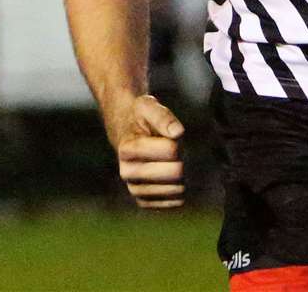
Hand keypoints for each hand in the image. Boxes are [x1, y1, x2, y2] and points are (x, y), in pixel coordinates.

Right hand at [109, 94, 185, 208]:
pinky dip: (180, 187)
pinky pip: (176, 201)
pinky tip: (170, 175)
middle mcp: (127, 173)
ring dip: (182, 173)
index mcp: (127, 149)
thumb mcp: (148, 106)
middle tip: (172, 148)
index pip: (172, 150)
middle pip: (177, 172)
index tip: (168, 135)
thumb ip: (163, 117)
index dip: (178, 140)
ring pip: (179, 188)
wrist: (125, 133)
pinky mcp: (145, 202)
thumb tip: (177, 133)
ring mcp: (135, 190)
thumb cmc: (140, 118)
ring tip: (169, 160)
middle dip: (182, 157)